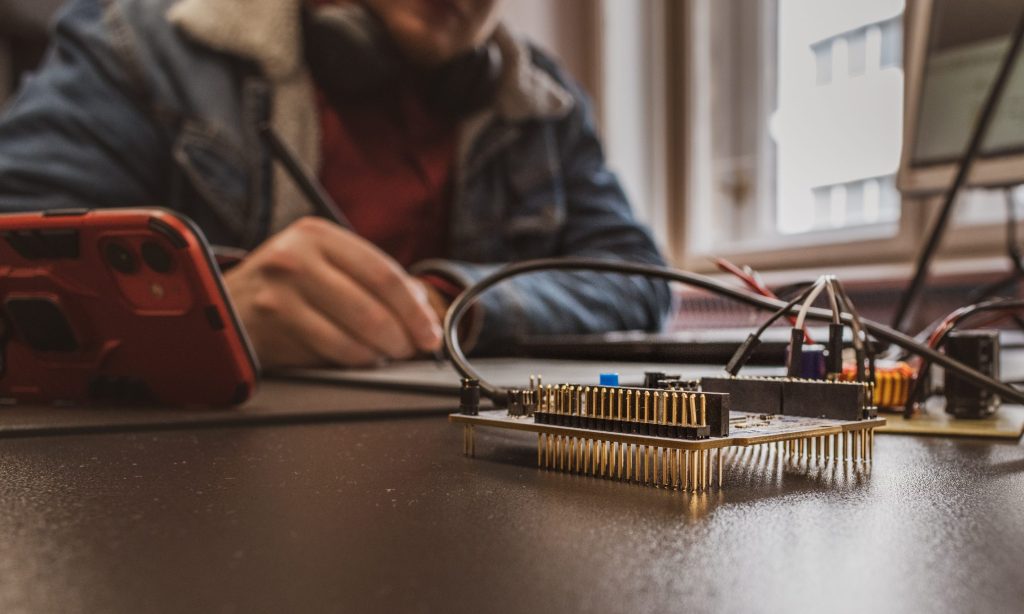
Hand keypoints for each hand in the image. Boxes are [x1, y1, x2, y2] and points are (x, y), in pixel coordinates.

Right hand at [224, 217, 442, 368]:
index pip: (383, 273)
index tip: (431, 332)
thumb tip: (423, 310)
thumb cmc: (286, 287)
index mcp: (318, 235)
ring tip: (386, 354)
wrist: (225, 305)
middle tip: (413, 349)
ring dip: (380, 353)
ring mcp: (279, 291)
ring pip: (354, 334)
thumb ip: (374, 281)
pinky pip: (330, 352)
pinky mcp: (270, 325)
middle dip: (403, 336)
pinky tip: (360, 358)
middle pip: (372, 306)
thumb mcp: (326, 266)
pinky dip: (355, 361)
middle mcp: (296, 257)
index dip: (415, 309)